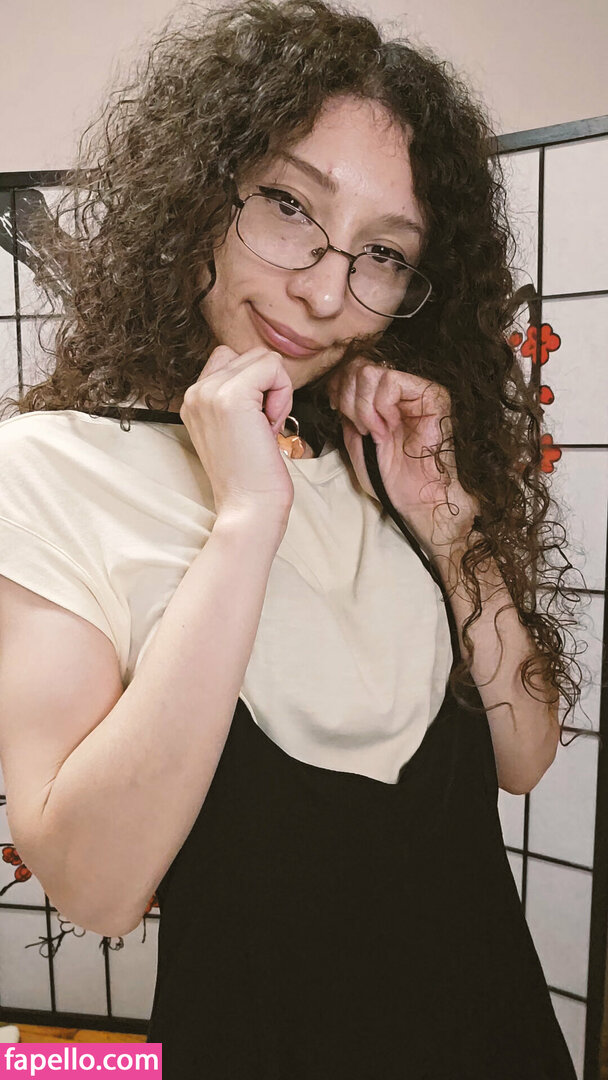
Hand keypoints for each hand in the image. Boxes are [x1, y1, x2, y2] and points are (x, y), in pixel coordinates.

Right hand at [180, 345, 295, 524]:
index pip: (232, 359)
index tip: (256, 423)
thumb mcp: (237, 427)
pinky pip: (273, 367)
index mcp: (194, 399)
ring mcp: (209, 393)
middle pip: (250, 355)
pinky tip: (271, 425)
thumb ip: (239, 397)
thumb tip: (267, 368)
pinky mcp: (230, 397)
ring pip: (263, 358)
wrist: (248, 508)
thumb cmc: (252, 476)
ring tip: (266, 426)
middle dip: (269, 387)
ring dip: (277, 389)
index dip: (257, 386)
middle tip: (263, 427)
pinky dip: (283, 393)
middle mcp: (195, 392)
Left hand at [326, 357, 479, 557]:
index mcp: (384, 396)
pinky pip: (391, 381)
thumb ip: (347, 410)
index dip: (338, 387)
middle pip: (359, 366)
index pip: (353, 368)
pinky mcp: (433, 396)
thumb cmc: (389, 476)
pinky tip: (387, 428)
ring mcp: (418, 390)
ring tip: (375, 431)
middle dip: (349, 399)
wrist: (416, 499)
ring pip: (371, 372)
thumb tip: (336, 385)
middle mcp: (402, 388)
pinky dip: (380, 406)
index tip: (337, 411)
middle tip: (360, 428)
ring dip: (363, 406)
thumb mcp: (355, 438)